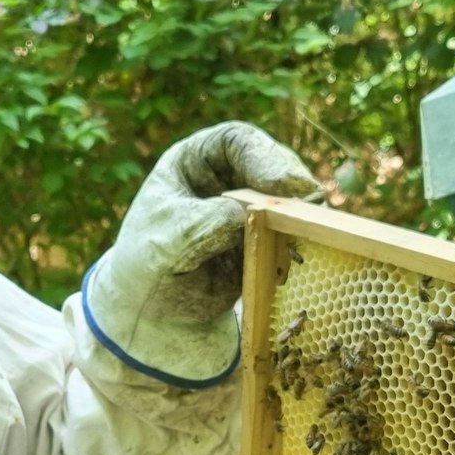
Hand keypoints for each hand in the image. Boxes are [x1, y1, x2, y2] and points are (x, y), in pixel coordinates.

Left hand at [82, 122, 319, 386]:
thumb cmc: (146, 266)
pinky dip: (300, 241)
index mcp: (195, 161)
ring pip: (291, 199)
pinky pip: (293, 233)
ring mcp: (251, 208)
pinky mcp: (266, 240)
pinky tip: (298, 255)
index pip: (235, 141)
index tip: (279, 184)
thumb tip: (248, 213)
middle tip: (308, 206)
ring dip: (302, 214)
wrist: (153, 313)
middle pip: (273, 165)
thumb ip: (204, 223)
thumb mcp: (165, 241)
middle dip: (292, 186)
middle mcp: (227, 177)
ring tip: (307, 232)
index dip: (263, 155)